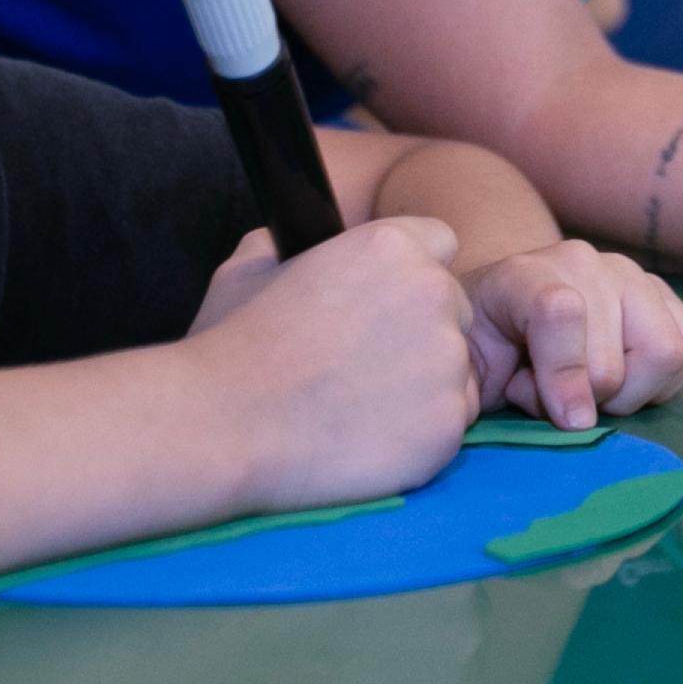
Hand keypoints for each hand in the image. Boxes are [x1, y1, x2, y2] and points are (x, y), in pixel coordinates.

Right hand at [181, 218, 479, 511]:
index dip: (414, 275)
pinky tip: (369, 438)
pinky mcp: (447, 425)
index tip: (386, 305)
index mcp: (392, 245)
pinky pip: (451, 424)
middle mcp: (433, 293)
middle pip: (456, 310)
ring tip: (359, 408)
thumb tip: (295, 245)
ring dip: (425, 387)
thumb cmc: (231, 346)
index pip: (441, 245)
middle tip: (367, 365)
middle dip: (424, 333)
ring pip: (458, 371)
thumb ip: (290, 246)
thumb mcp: (249, 268)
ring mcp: (446, 361)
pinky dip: (420, 434)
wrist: (224, 427)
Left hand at [463, 238, 682, 429]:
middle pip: (611, 361)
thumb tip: (563, 415)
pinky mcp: (663, 295)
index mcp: (521, 275)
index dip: (563, 377)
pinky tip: (623, 380)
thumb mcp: (461, 371)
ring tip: (589, 388)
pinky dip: (662, 383)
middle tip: (551, 398)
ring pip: (664, 354)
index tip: (565, 422)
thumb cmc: (481, 351)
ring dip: (629, 394)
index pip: (559, 313)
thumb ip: (477, 388)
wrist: (505, 315)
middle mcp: (581, 263)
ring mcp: (628, 274)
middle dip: (584, 401)